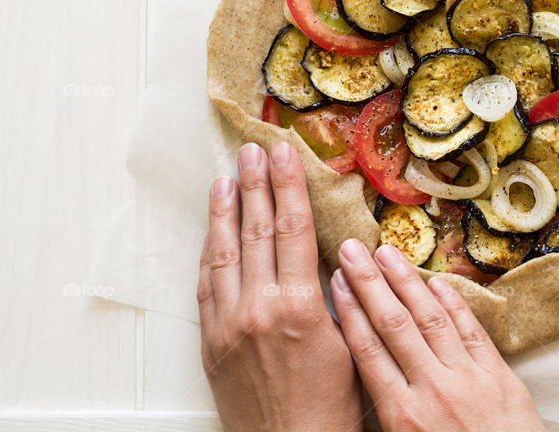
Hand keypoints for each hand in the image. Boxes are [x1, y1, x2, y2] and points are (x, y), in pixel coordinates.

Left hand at [197, 142, 363, 431]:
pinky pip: (207, 286)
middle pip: (257, 231)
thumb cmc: (332, 407)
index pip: (293, 228)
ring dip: (225, 211)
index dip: (289, 186)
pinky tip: (213, 232)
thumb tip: (334, 259)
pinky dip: (209, 252)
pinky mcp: (212, 342)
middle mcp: (260, 309)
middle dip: (256, 185)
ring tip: (226, 178)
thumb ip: (340, 298)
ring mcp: (230, 325)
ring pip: (225, 253)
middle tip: (253, 151)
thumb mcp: (352, 345)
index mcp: (301, 306)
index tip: (285, 154)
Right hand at [330, 239, 544, 431]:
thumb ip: (386, 417)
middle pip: (393, 324)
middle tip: (352, 248)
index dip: (349, 311)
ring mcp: (468, 380)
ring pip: (431, 319)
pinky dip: (454, 304)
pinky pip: (472, 332)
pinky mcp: (499, 377)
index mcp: (402, 417)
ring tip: (387, 252)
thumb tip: (364, 373)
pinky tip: (436, 281)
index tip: (337, 281)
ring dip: (406, 282)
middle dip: (370, 282)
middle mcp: (431, 391)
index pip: (368, 351)